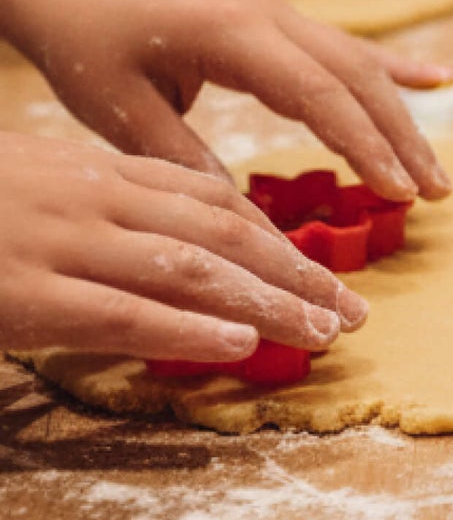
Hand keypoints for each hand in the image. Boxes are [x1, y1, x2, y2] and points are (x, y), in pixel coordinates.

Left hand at [0, 0, 452, 202]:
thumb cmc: (86, 44)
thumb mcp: (118, 111)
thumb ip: (183, 159)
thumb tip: (242, 221)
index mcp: (233, 32)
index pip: (319, 92)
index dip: (364, 144)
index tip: (397, 191)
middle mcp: (271, 15)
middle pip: (358, 78)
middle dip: (402, 139)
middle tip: (434, 194)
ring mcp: (282, 13)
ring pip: (362, 67)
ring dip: (404, 119)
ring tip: (435, 173)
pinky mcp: (283, 21)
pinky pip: (352, 48)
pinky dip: (398, 68)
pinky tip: (442, 81)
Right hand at [0, 135, 368, 360]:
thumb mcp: (32, 187)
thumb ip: (100, 210)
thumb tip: (167, 243)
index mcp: (96, 173)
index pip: (209, 200)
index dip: (276, 238)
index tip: (321, 273)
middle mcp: (90, 200)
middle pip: (219, 233)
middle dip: (296, 274)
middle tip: (352, 311)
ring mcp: (58, 244)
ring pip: (189, 270)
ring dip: (267, 304)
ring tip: (322, 333)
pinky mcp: (25, 294)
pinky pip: (123, 313)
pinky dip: (189, 330)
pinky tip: (242, 346)